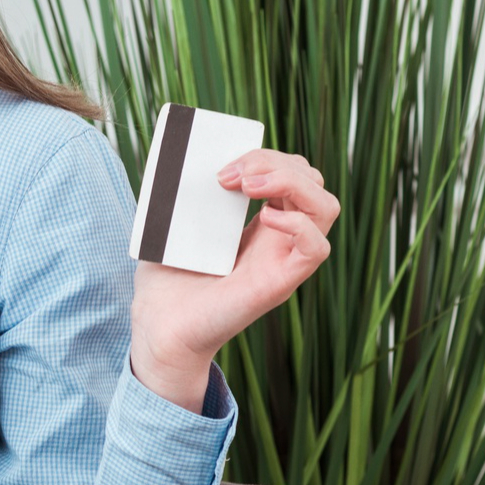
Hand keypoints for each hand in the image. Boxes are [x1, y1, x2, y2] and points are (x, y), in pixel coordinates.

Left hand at [129, 149, 339, 412]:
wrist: (160, 327)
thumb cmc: (166, 280)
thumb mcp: (174, 227)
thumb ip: (184, 196)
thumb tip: (177, 162)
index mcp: (259, 222)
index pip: (291, 174)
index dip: (266, 157)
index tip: (222, 165)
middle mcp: (278, 238)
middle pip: (312, 183)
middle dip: (277, 162)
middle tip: (231, 175)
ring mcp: (283, 259)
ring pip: (325, 208)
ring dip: (292, 183)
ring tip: (248, 187)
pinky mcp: (280, 283)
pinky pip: (317, 249)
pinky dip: (300, 226)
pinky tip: (266, 218)